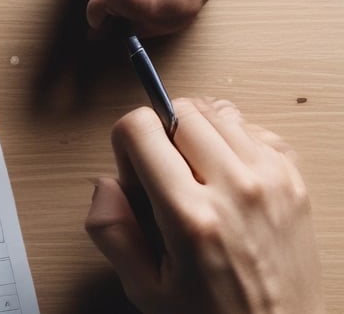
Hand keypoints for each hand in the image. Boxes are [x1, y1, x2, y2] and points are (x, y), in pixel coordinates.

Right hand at [86, 98, 324, 313]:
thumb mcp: (144, 288)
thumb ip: (111, 232)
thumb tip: (105, 185)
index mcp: (190, 216)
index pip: (140, 129)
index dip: (124, 145)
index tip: (133, 174)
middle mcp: (234, 188)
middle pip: (179, 110)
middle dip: (159, 134)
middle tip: (161, 175)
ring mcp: (270, 179)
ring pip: (216, 112)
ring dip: (195, 133)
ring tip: (194, 174)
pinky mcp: (292, 178)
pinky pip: (251, 128)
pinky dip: (230, 140)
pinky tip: (223, 176)